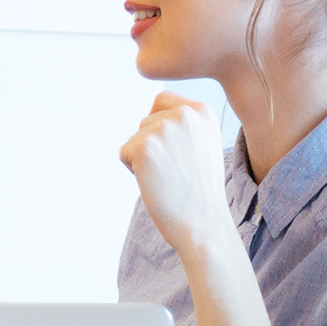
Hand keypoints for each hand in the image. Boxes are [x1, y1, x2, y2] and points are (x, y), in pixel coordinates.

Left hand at [116, 92, 236, 261]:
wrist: (203, 225)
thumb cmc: (198, 191)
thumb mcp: (202, 145)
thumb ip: (183, 125)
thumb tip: (152, 115)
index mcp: (202, 111)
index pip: (161, 100)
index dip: (160, 128)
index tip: (178, 154)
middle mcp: (185, 114)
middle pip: (145, 120)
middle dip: (152, 146)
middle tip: (175, 172)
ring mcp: (163, 129)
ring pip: (134, 138)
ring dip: (143, 159)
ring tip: (168, 179)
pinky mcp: (143, 147)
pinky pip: (123, 153)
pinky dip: (132, 171)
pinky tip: (156, 184)